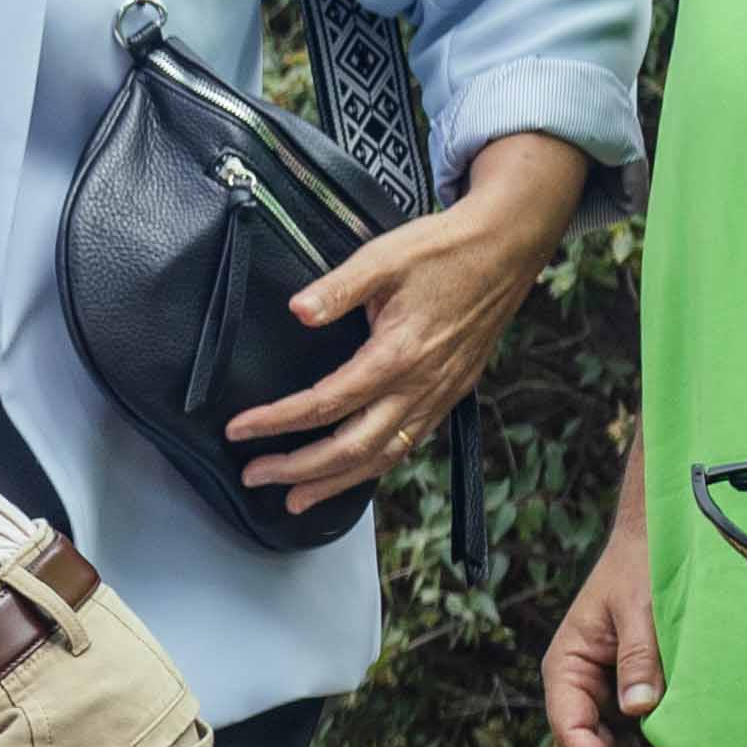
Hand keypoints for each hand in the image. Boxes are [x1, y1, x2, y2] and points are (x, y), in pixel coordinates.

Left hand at [250, 176, 565, 502]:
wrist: (508, 247)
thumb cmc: (446, 250)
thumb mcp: (384, 257)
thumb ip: (337, 288)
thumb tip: (298, 311)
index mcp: (397, 355)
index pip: (323, 405)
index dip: (275, 422)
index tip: (238, 431)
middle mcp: (420, 385)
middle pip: (352, 448)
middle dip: (299, 470)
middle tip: (255, 476)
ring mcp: (439, 394)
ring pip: (384, 456)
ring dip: (336, 483)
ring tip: (296, 499)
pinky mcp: (452, 392)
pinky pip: (409, 443)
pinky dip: (374, 466)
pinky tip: (352, 473)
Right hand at [542, 495, 659, 746]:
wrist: (661, 539)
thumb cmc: (645, 569)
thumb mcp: (641, 610)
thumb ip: (639, 658)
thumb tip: (639, 710)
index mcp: (567, 667)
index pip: (572, 729)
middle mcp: (581, 687)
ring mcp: (607, 693)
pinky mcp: (635, 693)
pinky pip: (639, 736)